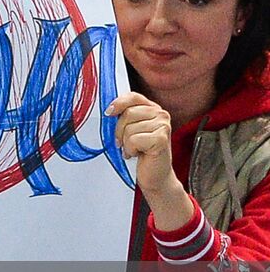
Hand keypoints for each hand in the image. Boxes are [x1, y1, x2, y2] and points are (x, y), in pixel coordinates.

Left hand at [107, 91, 194, 228]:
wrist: (155, 175)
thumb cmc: (140, 152)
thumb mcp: (130, 130)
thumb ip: (123, 117)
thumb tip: (107, 110)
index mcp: (152, 108)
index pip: (133, 96)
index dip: (118, 103)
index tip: (108, 113)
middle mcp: (161, 114)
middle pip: (128, 113)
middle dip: (119, 130)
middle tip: (123, 142)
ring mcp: (163, 126)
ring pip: (129, 128)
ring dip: (126, 142)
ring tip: (133, 149)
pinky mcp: (162, 139)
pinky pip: (134, 140)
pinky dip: (130, 149)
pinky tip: (138, 154)